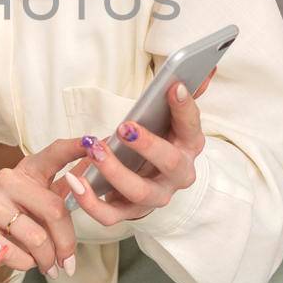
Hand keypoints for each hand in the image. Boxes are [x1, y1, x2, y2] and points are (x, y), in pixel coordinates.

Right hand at [0, 138, 89, 279]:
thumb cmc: (20, 219)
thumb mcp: (43, 201)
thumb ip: (68, 191)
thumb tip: (100, 175)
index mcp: (29, 169)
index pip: (54, 153)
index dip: (74, 147)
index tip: (93, 141)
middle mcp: (8, 179)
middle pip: (54, 210)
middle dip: (66, 242)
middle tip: (69, 262)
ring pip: (37, 237)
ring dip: (47, 258)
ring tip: (48, 265)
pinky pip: (16, 252)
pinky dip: (27, 263)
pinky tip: (25, 260)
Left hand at [60, 67, 214, 225]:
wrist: (154, 181)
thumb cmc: (160, 140)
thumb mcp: (172, 118)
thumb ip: (186, 93)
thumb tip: (208, 68)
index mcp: (190, 146)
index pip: (192, 126)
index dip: (185, 107)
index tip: (174, 87)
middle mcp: (178, 175)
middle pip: (169, 163)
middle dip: (147, 144)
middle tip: (125, 127)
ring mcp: (154, 197)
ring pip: (139, 191)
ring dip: (115, 171)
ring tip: (96, 150)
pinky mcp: (129, 213)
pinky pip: (110, 215)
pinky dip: (90, 202)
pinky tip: (75, 182)